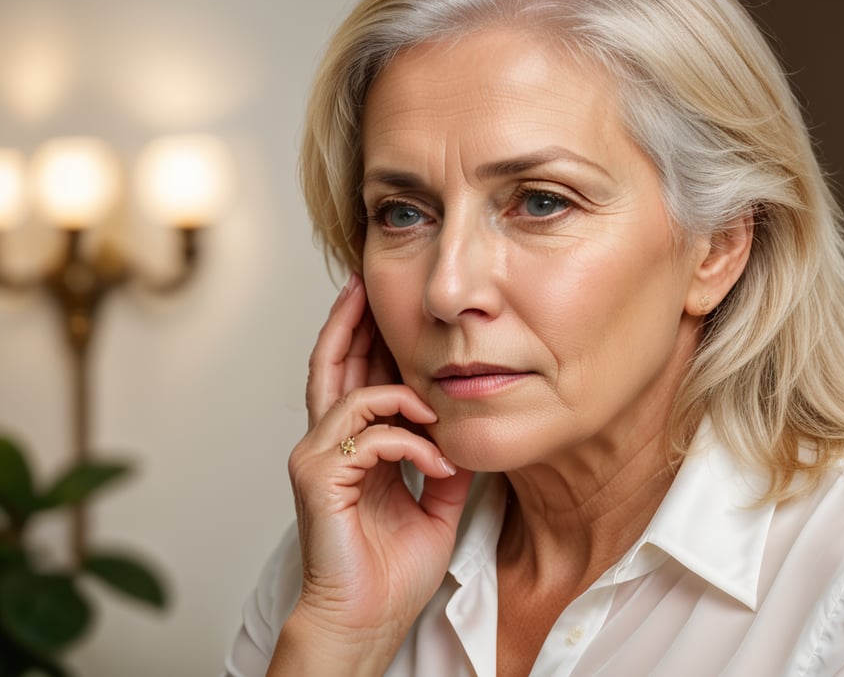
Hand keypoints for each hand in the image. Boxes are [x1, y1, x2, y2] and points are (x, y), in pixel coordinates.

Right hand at [271, 275, 473, 673]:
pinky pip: (367, 435)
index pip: (353, 377)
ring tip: (435, 404)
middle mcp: (326, 444)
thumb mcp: (435, 500)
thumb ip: (443, 458)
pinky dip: (409, 441)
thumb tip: (465, 428)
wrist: (367, 622)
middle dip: (351, 321)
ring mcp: (316, 458)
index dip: (366, 338)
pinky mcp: (317, 477)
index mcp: (352, 448)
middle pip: (331, 364)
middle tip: (366, 283)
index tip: (385, 304)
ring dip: (401, 391)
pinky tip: (437, 463)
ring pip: (348, 390)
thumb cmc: (392, 571)